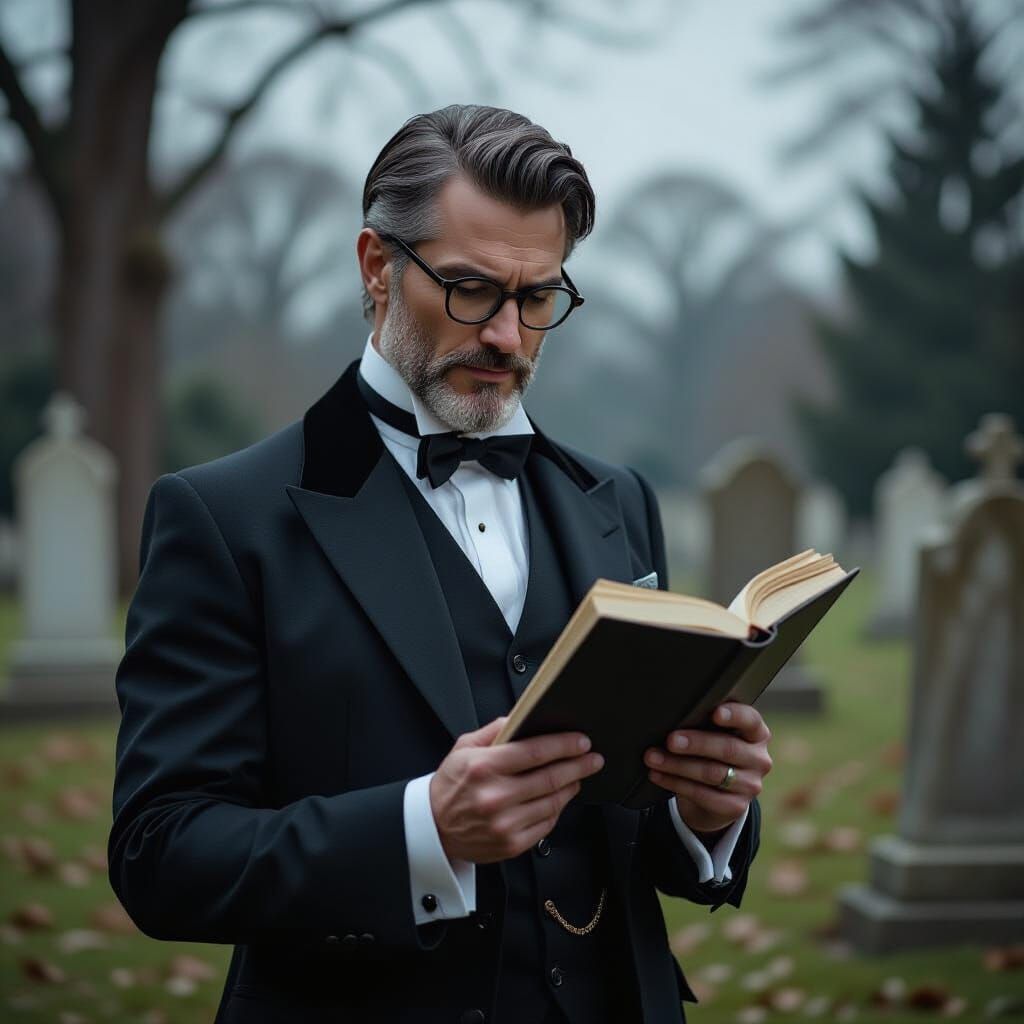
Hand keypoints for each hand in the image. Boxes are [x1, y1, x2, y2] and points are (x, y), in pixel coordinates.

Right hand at [429, 716, 604, 864]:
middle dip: (578, 765)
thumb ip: (493, 731)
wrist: (433, 828)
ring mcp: (505, 823)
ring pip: (553, 802)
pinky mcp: (511, 844)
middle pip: (550, 777)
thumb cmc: (450, 786)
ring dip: (571, 787)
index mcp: (484, 767)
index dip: (564, 745)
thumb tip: (520, 718)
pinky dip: (557, 809)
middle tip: (593, 758)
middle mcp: (495, 796)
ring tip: (578, 776)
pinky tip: (559, 798)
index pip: (535, 751)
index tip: (581, 741)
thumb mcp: (463, 748)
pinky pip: (546, 824)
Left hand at [643, 702, 771, 834]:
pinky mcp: (736, 807)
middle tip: (670, 740)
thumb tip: (673, 715)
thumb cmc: (711, 751)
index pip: (751, 720)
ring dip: (677, 765)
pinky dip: (676, 783)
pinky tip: (658, 776)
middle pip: (728, 748)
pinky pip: (703, 795)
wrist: (717, 793)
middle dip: (696, 743)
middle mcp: (759, 759)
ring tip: (653, 758)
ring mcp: (750, 785)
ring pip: (712, 773)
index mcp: (756, 733)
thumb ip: (704, 723)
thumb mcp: (714, 734)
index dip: (734, 715)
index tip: (715, 713)